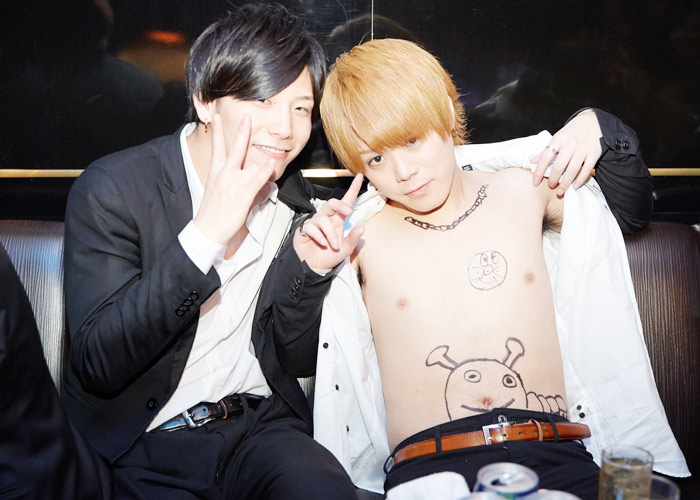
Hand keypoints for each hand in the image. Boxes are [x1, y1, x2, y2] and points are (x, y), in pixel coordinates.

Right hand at [194, 113, 274, 243]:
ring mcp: (234, 183)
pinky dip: (266, 172)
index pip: (217, 147)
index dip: (218, 131)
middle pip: (235, 148)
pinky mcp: (243, 194)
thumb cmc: (211, 212)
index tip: (217, 117)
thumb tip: (241, 176)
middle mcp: (225, 174)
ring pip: (252, 165)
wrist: (207, 229)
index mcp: (216, 172)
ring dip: (261, 166)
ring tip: (267, 160)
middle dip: (242, 131)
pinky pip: (258, 180)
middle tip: (246, 116)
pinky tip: (271, 165)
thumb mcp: (215, 190)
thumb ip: (228, 179)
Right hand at [293, 173, 364, 269]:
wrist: (315, 266)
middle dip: (340, 205)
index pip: (347, 201)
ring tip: (334, 245)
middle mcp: (327, 218)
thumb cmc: (331, 254)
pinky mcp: (305, 228)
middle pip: (332, 203)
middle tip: (348, 213)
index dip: (353, 189)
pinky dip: (319, 237)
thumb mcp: (346, 249)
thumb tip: (362, 227)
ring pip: (323, 219)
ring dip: (330, 233)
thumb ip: (354, 238)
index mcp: (339, 220)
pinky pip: (312, 228)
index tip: (361, 176)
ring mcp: (315, 222)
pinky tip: (322, 244)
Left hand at [531, 109, 602, 194]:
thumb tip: (531, 161)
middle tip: (550, 186)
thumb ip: (545, 151)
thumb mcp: (557, 138)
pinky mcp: (594, 152)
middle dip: (553, 179)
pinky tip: (575, 186)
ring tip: (561, 191)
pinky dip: (580, 180)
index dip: (539, 171)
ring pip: (573, 170)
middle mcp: (570, 143)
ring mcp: (583, 148)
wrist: (592, 121)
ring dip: (566, 183)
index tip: (535, 182)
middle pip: (559, 166)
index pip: (545, 157)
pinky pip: (587, 169)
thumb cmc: (571, 132)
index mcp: (558, 139)